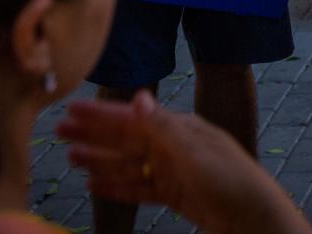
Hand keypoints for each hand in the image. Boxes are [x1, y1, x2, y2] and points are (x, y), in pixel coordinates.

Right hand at [59, 91, 310, 233]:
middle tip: (58, 130)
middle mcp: (177, 146)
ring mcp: (176, 171)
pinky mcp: (176, 194)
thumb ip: (161, 127)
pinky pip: (140, 187)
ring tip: (70, 157)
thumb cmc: (227, 179)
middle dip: (93, 135)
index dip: (101, 114)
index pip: (133, 118)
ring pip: (129, 163)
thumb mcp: (192, 152)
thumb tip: (137, 94)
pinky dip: (117, 185)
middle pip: (127, 139)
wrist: (253, 216)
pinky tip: (95, 184)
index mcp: (181, 129)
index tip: (71, 107)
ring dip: (100, 159)